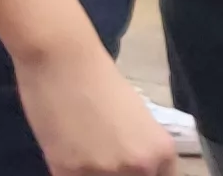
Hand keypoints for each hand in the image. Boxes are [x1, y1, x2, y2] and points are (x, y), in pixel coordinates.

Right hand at [17, 40, 176, 175]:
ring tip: (78, 151)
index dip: (139, 173)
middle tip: (97, 154)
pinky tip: (61, 150)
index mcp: (161, 153)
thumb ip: (138, 148)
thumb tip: (128, 165)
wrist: (61, 58)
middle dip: (113, 173)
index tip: (123, 167)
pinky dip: (65, 170)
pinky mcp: (68, 170)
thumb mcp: (136, 118)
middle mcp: (139, 167)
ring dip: (86, 171)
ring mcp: (104, 171)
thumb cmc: (98, 78)